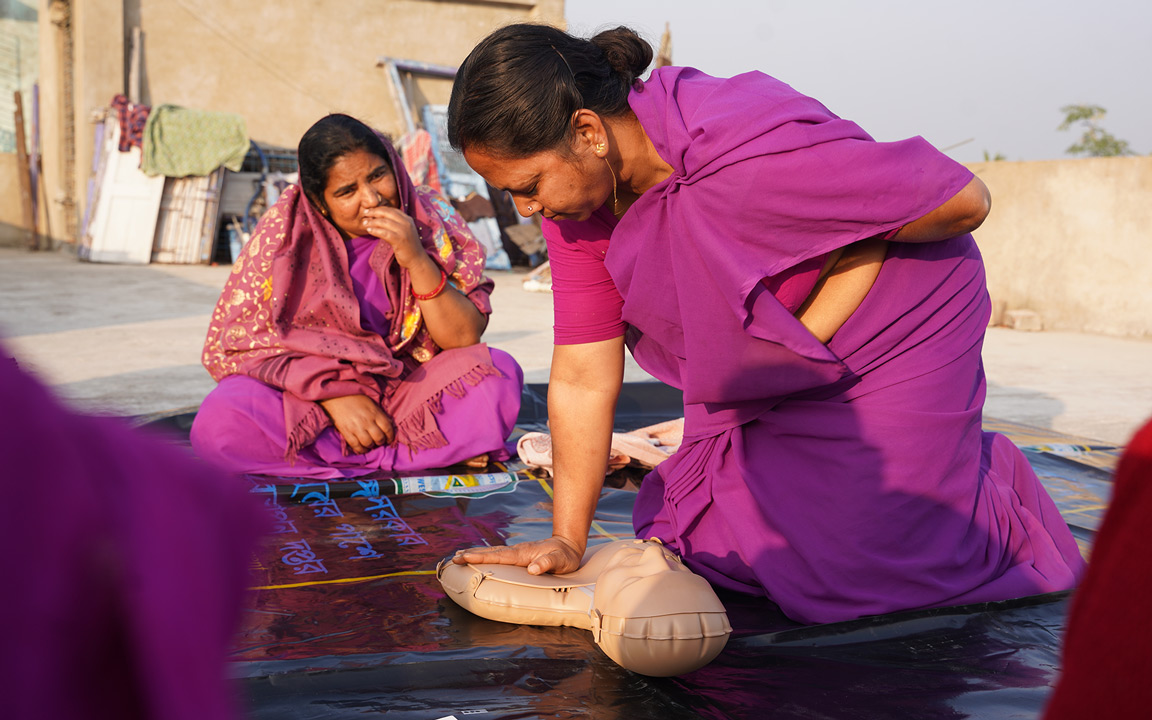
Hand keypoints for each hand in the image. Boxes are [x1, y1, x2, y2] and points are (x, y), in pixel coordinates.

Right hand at [318, 394, 393, 454]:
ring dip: (371, 446)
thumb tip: (387, 425)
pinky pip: (355, 445)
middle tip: (379, 442)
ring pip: (368, 443)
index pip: (387, 428)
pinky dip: (360, 450)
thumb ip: (379, 414)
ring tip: (370, 444)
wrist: (337, 395)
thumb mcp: (371, 403)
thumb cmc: (355, 398)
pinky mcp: (346, 432)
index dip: (390, 436)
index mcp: (375, 413)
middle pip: (379, 437)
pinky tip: (362, 449)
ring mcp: (356, 427)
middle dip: (381, 442)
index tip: (389, 439)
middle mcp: (367, 421)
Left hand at [361, 206, 426, 269]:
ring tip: (364, 223)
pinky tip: (369, 230)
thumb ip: (396, 223)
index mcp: (408, 219)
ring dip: (372, 222)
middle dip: (374, 212)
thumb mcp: (404, 231)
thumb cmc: (408, 246)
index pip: (391, 209)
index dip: (379, 208)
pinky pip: (383, 233)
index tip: (370, 210)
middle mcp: (406, 223)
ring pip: (384, 222)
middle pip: (387, 213)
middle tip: (364, 213)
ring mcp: (403, 231)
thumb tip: (380, 218)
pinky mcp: (399, 240)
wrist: (417, 259)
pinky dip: (375, 230)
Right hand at [452, 536, 585, 575]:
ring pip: (492, 552)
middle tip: (453, 558)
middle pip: (490, 552)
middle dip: (472, 554)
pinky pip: (497, 555)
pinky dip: (485, 555)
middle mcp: (517, 551)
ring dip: (475, 553)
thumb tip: (533, 568)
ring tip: (459, 556)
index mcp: (523, 553)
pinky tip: (477, 557)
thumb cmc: (565, 556)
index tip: (465, 557)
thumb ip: (548, 563)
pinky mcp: (518, 555)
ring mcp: (516, 552)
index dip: (481, 556)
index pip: (498, 555)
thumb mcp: (561, 561)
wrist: (569, 545)